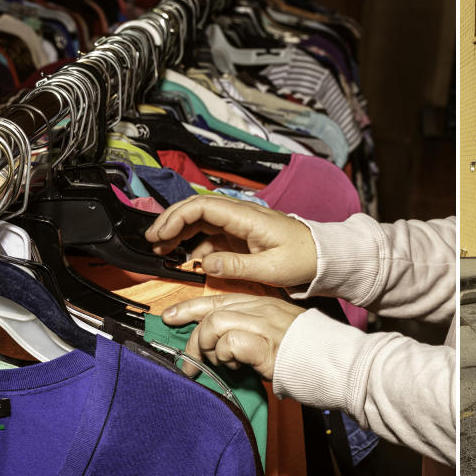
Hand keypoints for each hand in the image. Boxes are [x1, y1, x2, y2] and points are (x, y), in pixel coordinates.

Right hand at [145, 194, 317, 286]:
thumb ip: (236, 266)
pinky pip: (211, 234)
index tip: (160, 234)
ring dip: (179, 232)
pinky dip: (194, 243)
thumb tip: (203, 264)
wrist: (323, 256)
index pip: (202, 206)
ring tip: (162, 251)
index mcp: (246, 217)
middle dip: (170, 221)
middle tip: (151, 241)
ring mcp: (239, 224)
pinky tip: (187, 259)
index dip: (176, 217)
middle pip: (196, 209)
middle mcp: (240, 215)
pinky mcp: (240, 234)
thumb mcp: (270, 268)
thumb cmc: (303, 258)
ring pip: (200, 220)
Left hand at [162, 294, 305, 379]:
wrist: (340, 363)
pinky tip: (236, 367)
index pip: (219, 298)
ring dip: (208, 349)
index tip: (170, 317)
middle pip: (211, 312)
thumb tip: (227, 350)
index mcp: (265, 304)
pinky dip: (225, 356)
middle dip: (192, 339)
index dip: (189, 307)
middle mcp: (262, 309)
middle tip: (191, 364)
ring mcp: (264, 325)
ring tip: (217, 366)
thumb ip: (253, 335)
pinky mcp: (266, 345)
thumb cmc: (312, 354)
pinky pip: (230, 343)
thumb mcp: (278, 336)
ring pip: (215, 324)